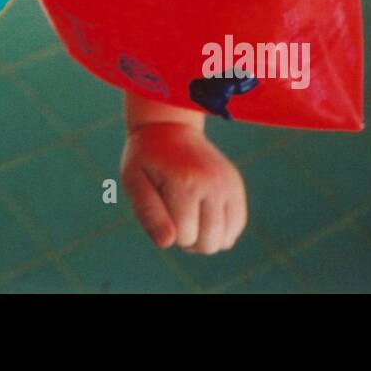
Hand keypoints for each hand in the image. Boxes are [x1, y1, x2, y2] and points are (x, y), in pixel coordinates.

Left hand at [120, 122, 247, 253]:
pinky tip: (202, 214)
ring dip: (204, 237)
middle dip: (188, 240)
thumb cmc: (146, 158)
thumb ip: (148, 212)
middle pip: (209, 243)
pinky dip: (220, 229)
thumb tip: (168, 243)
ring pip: (225, 240)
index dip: (168, 232)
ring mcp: (228, 185)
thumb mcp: (133, 180)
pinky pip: (236, 226)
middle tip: (173, 216)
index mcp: (185, 182)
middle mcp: (212, 184)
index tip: (160, 210)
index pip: (185, 236)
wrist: (169, 127)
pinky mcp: (236, 186)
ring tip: (188, 216)